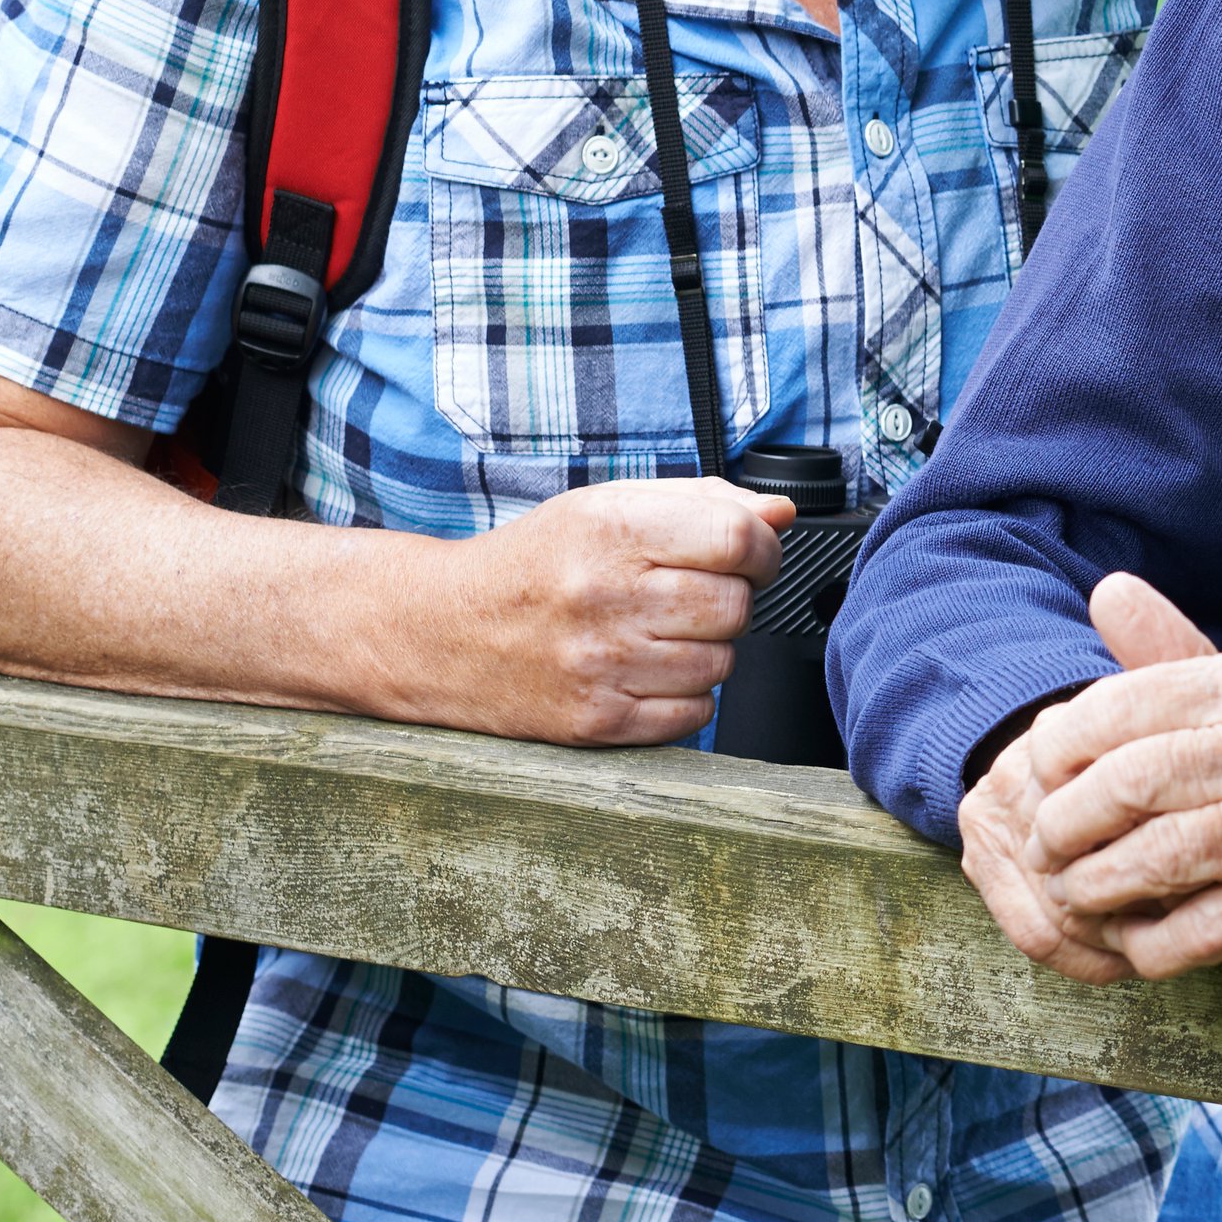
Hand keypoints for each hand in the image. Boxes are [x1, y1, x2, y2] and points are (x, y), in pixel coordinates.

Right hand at [396, 479, 788, 745]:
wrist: (440, 631)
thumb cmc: (537, 564)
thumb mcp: (609, 507)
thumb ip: (704, 501)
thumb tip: (781, 513)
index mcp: (613, 530)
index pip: (737, 538)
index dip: (762, 548)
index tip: (751, 555)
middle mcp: (605, 596)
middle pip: (736, 605)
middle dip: (732, 599)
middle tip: (692, 597)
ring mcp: (599, 664)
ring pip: (721, 663)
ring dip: (707, 649)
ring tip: (659, 633)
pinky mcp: (595, 720)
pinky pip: (694, 714)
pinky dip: (687, 696)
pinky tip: (647, 671)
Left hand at [959, 573, 1221, 983]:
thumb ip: (1172, 652)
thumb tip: (1105, 589)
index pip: (1123, 705)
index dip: (1060, 749)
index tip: (1042, 779)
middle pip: (1129, 783)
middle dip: (1066, 825)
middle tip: (1047, 849)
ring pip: (1157, 859)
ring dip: (1097, 889)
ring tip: (1081, 896)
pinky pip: (1199, 931)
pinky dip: (1150, 944)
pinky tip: (1139, 939)